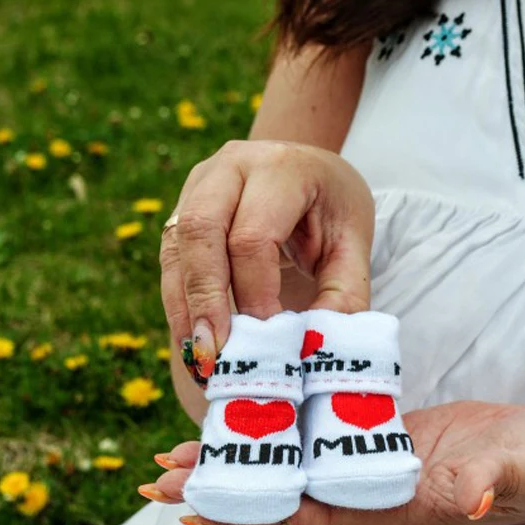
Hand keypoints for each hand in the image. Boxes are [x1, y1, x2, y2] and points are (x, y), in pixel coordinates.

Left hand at [138, 402, 524, 524]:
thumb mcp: (516, 473)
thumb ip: (487, 484)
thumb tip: (463, 497)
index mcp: (390, 507)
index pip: (305, 515)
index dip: (248, 514)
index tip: (192, 510)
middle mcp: (368, 491)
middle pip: (280, 492)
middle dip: (222, 485)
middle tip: (159, 475)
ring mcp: (370, 463)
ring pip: (291, 463)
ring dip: (241, 456)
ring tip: (185, 450)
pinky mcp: (380, 435)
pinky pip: (319, 434)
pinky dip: (281, 428)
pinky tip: (254, 416)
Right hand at [160, 139, 374, 382]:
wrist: (309, 172)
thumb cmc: (332, 209)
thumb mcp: (353, 244)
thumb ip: (344, 293)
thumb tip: (314, 347)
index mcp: (282, 168)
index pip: (253, 235)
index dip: (255, 292)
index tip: (268, 338)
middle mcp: (232, 166)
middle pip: (201, 229)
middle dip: (205, 298)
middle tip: (214, 353)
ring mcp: (199, 184)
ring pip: (176, 244)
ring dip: (184, 306)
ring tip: (198, 357)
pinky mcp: (183, 209)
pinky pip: (170, 257)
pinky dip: (178, 302)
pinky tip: (190, 341)